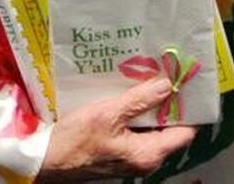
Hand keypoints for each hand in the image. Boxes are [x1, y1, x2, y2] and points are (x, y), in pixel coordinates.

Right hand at [36, 77, 195, 180]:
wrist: (45, 161)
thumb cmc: (76, 140)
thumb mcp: (108, 114)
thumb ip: (140, 100)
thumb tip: (167, 85)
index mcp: (148, 154)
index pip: (185, 132)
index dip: (189, 107)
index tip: (188, 82)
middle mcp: (145, 159)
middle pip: (169, 128)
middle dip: (169, 102)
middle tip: (167, 72)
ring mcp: (131, 157)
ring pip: (152, 127)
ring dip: (150, 105)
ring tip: (149, 77)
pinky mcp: (118, 152)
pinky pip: (136, 130)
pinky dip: (136, 113)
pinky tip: (130, 93)